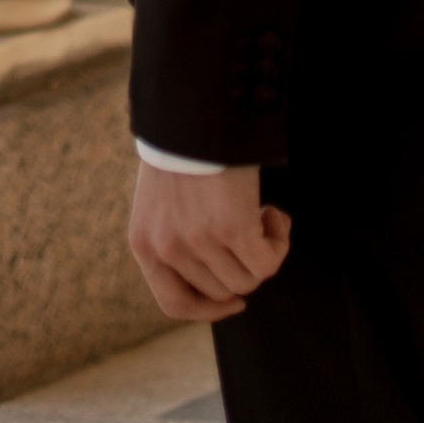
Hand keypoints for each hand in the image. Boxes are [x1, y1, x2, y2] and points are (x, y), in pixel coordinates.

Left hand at [128, 164, 290, 321]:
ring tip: (261, 214)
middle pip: (221, 292)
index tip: (235, 301)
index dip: (209, 311)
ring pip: (248, 279)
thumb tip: (215, 283)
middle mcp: (167, 248)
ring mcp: (198, 241)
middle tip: (250, 232)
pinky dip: (279, 240)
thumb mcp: (160, 203)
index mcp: (144, 244)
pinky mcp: (232, 230)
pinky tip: (274, 213)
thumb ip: (174, 239)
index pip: (174, 304)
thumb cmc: (180, 151)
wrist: (190, 112)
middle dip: (243, 267)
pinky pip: (268, 261)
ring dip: (264, 250)